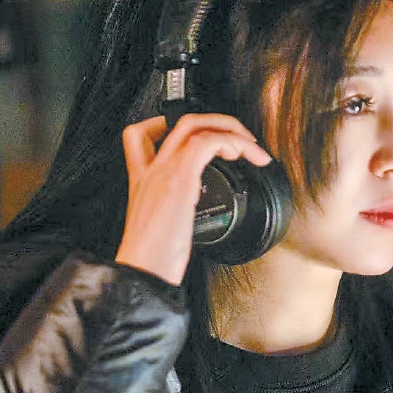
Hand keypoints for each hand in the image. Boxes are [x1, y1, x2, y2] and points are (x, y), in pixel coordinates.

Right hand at [115, 113, 271, 285]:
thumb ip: (174, 205)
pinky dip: (232, 142)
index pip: (143, 134)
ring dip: (230, 130)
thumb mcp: (161, 223)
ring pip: (196, 124)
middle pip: (181, 121)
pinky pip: (208, 141)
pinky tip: (244, 156)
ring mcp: (164, 169)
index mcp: (143, 178)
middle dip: (217, 121)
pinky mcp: (179, 177)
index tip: (201, 138)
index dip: (172, 125)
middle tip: (238, 137)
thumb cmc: (153, 256)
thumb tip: (192, 204)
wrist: (143, 271)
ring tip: (250, 147)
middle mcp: (151, 168)